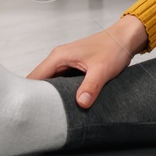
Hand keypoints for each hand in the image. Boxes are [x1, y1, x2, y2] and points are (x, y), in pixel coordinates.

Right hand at [27, 13, 147, 108]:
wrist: (125, 38)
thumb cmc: (113, 47)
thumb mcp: (102, 70)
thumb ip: (90, 86)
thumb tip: (81, 103)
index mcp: (59, 56)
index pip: (34, 77)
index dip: (30, 94)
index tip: (29, 111)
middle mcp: (59, 59)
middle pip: (40, 81)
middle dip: (39, 98)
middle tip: (39, 117)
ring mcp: (66, 63)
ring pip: (51, 83)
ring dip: (51, 96)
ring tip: (50, 114)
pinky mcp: (74, 68)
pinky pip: (62, 83)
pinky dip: (62, 93)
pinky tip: (65, 105)